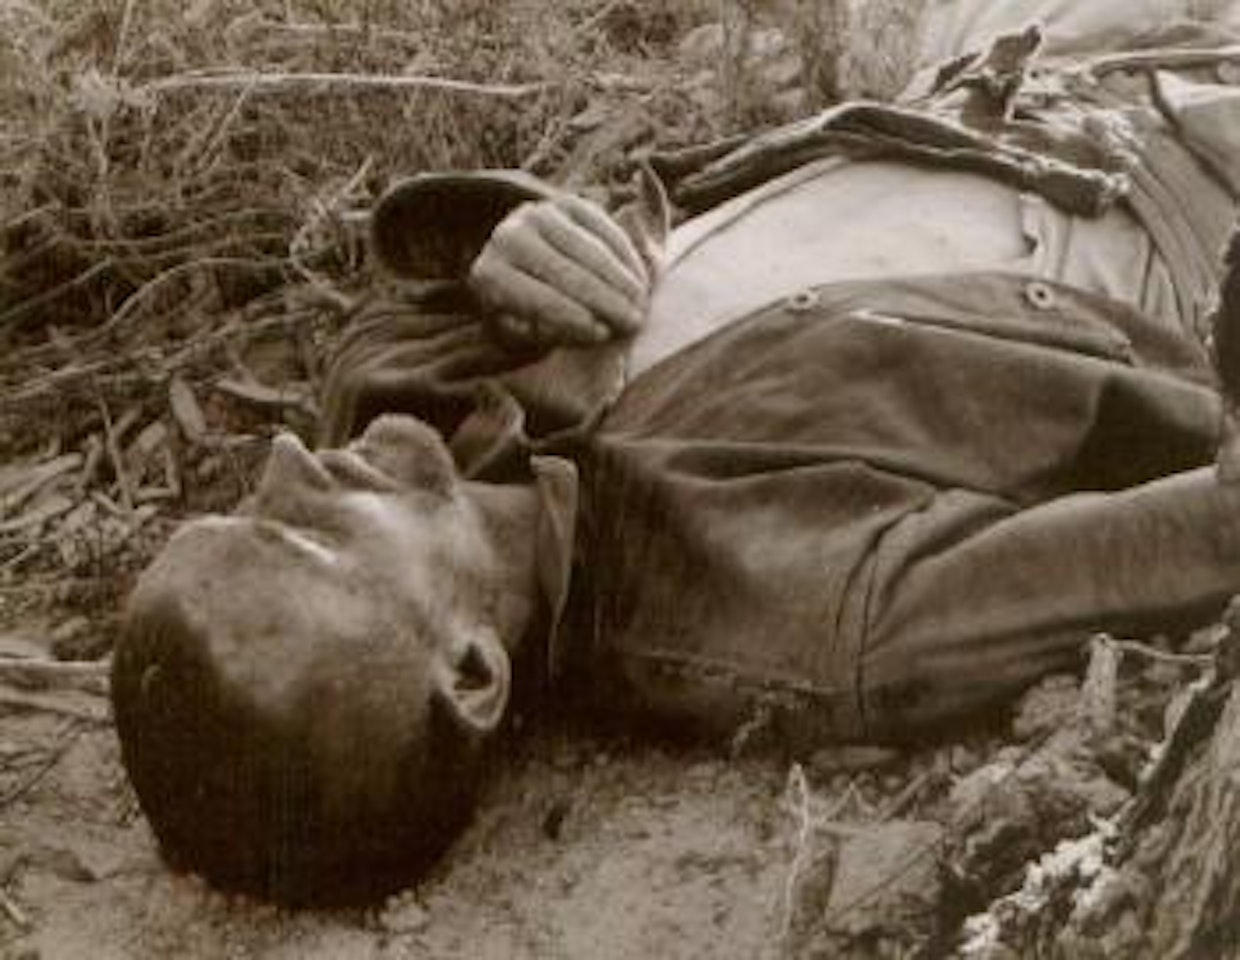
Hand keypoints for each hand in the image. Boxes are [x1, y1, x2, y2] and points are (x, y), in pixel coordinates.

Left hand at [468, 195, 650, 347]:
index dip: (573, 318)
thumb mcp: (528, 335)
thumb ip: (557, 334)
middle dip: (605, 299)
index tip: (603, 336)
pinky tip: (641, 280)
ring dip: (621, 279)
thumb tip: (598, 328)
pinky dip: (626, 255)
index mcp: (489, 275)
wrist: (521, 272)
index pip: (536, 299)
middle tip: (635, 323)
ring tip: (642, 305)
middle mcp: (507, 237)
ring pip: (589, 248)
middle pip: (566, 271)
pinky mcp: (567, 203)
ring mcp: (537, 214)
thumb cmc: (527, 317)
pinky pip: (604, 228)